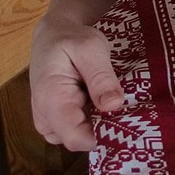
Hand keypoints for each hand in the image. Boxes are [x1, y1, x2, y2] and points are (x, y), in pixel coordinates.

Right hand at [29, 0, 130, 150]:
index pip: (76, 137)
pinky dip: (96, 119)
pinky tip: (106, 102)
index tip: (129, 123)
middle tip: (130, 106)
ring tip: (115, 99)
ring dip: (102, 123)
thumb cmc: (71, 38)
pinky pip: (80, 130)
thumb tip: (114, 105)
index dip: (104, 136)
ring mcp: (50, 122)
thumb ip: (101, 77)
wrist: (54, 34)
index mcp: (50, 99)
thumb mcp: (91, 48)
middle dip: (106, 128)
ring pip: (82, 137)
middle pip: (80, 140)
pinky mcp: (59, 121)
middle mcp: (45, 117)